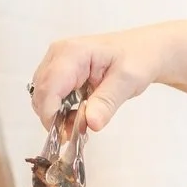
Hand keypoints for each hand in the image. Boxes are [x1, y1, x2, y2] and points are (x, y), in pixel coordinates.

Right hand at [30, 20, 186, 132]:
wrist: (146, 50)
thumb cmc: (139, 59)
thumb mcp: (128, 81)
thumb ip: (107, 102)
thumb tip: (90, 124)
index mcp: (72, 53)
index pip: (49, 87)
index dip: (50, 115)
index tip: (64, 136)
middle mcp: (57, 55)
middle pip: (41, 94)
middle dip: (53, 118)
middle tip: (76, 135)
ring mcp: (56, 63)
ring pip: (43, 97)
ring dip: (57, 116)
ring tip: (81, 125)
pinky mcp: (60, 72)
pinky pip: (51, 96)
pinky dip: (61, 111)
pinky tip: (79, 117)